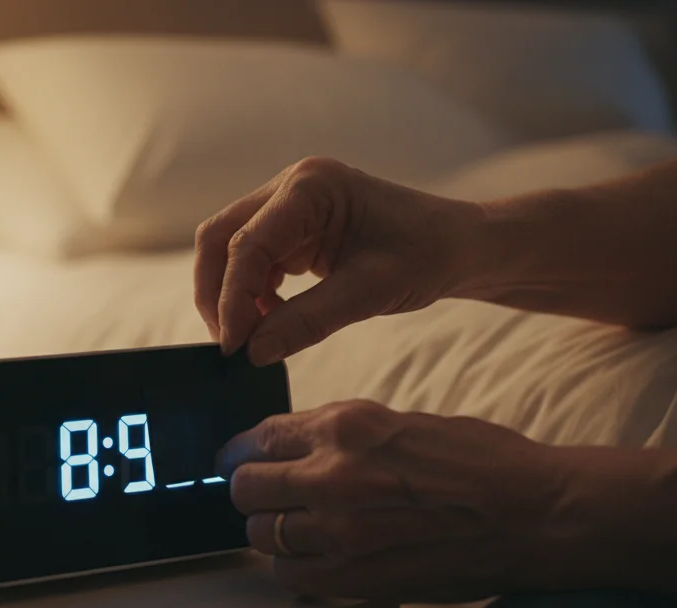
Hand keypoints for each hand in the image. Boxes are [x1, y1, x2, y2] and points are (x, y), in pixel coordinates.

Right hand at [194, 157, 482, 365]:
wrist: (459, 246)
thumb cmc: (427, 255)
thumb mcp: (371, 292)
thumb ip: (308, 321)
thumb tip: (252, 352)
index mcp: (312, 187)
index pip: (246, 244)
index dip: (233, 299)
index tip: (234, 348)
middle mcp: (292, 187)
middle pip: (221, 237)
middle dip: (218, 293)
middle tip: (229, 345)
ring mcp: (290, 205)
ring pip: (230, 249)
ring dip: (232, 295)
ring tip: (251, 338)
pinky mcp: (294, 229)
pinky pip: (254, 260)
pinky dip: (252, 294)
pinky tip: (271, 321)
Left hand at [216, 400, 568, 601]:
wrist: (533, 513)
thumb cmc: (482, 462)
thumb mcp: (403, 422)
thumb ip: (345, 436)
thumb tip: (300, 448)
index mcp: (347, 426)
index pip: (260, 438)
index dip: (242, 452)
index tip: (238, 460)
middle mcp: (333, 475)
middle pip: (246, 487)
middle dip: (250, 490)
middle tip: (262, 496)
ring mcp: (341, 531)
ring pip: (261, 534)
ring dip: (270, 531)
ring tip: (291, 529)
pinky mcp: (356, 577)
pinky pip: (289, 576)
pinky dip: (291, 569)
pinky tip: (310, 560)